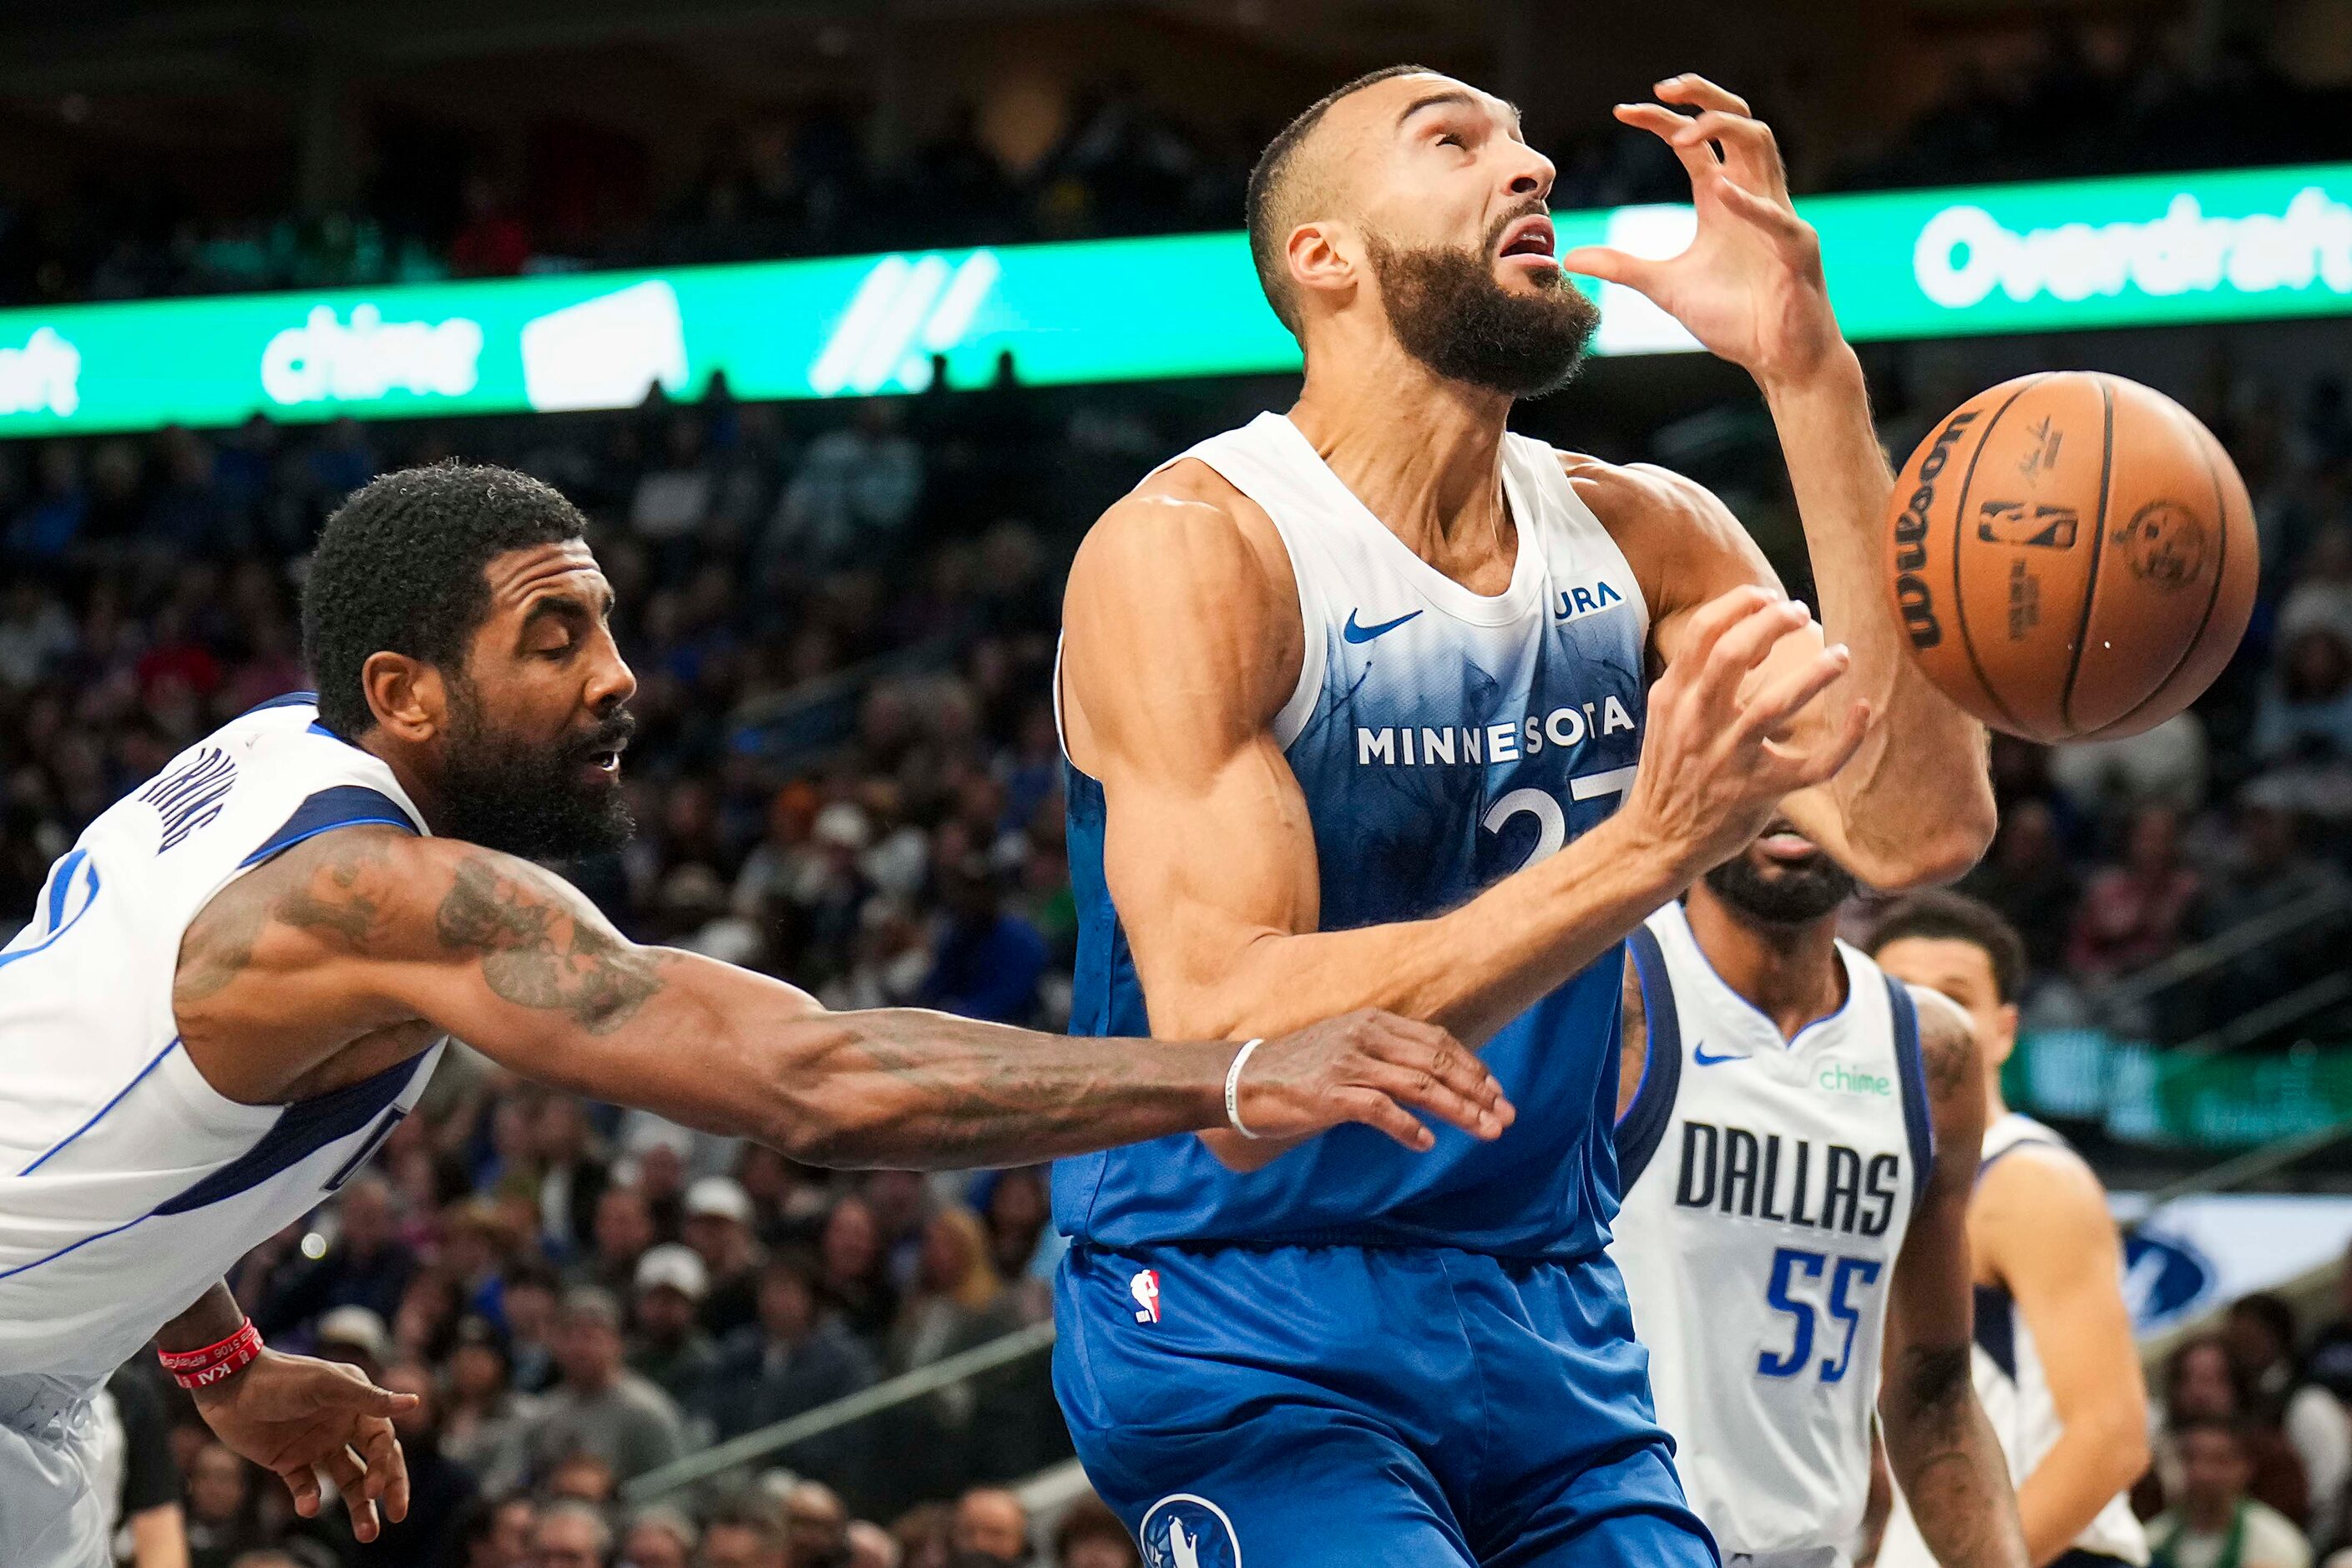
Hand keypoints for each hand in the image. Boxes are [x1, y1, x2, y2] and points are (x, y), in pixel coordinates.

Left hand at [192, 1348, 414, 1541]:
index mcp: (357, 1406)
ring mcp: (316, 1445)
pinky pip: (307, 1487)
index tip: (375, 1489)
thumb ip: (368, 1398)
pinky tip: (308, 1507)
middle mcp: (342, 1427)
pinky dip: (310, 1500)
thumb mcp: (327, 1385)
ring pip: (347, 1481)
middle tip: (397, 1516)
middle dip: (388, 1488)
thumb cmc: (282, 1377)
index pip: (383, 1441)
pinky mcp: (289, 1462)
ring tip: (367, 1535)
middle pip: (375, 1463)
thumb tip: (414, 1403)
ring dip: (357, 1506)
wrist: (229, 1386)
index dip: (385, 1465)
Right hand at [1235, 1009, 1513, 1149]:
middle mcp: (1365, 1036)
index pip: (1437, 1041)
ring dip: (1459, 1111)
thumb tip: (1430, 1080)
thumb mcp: (1346, 1049)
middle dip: (1478, 1092)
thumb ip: (1385, 1056)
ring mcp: (1348, 1063)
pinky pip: (1380, 1109)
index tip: (1497, 1092)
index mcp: (1373, 1021)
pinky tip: (1426, 1143)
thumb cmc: (1296, 1071)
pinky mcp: (1330, 1093)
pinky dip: (1408, 1127)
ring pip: (1420, 1086)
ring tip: (1485, 1132)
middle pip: (1437, 1063)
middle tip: (1506, 1117)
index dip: (1472, 1067)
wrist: (1240, 1080)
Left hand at [1560, 76, 1845, 387]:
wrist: (1778, 359)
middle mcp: (1752, 196)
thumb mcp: (1665, 287)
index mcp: (1723, 198)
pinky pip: (1776, 216)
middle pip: (1737, 121)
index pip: (1695, 141)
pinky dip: (1748, 201)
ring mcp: (1778, 217)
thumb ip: (1623, 267)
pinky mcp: (1797, 249)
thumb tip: (1571, 256)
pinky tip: (1719, 189)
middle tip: (1663, 88)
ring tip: (1682, 132)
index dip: (1661, 119)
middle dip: (1703, 95)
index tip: (1622, 111)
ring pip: (1763, 146)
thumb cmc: (1734, 319)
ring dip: (1724, 130)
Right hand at [1618, 585, 1869, 879]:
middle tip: (1801, 612)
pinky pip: (1814, 764)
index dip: (1741, 604)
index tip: (1769, 597)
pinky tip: (1863, 710)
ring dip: (1814, 673)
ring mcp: (1729, 759)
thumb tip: (1752, 639)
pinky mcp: (1760, 792)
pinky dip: (1846, 737)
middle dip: (1772, 623)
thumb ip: (1695, 677)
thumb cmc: (1670, 770)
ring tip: (1841, 655)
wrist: (1658, 838)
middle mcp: (1698, 723)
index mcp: (1674, 698)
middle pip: (1732, 654)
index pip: (1703, 632)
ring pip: (1774, 705)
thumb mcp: (1666, 716)